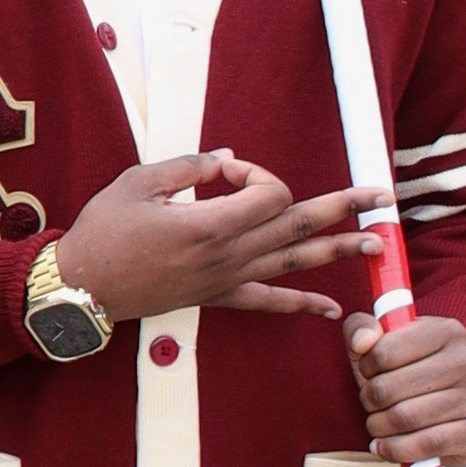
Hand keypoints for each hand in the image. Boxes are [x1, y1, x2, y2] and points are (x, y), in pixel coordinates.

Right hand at [54, 151, 363, 329]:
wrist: (84, 287)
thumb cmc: (104, 232)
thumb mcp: (137, 183)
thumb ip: (187, 166)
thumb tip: (225, 157)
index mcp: (209, 224)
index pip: (267, 193)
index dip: (256, 173)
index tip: (226, 169)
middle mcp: (228, 255)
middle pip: (299, 224)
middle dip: (344, 207)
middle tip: (381, 196)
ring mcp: (227, 279)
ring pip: (294, 261)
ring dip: (338, 250)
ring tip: (376, 243)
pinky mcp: (218, 296)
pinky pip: (268, 302)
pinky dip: (302, 305)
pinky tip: (331, 308)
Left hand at [351, 307, 465, 466]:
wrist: (456, 408)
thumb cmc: (411, 371)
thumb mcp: (383, 342)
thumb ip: (360, 329)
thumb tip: (361, 343)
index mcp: (446, 330)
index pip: (384, 351)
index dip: (365, 367)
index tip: (369, 372)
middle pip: (390, 388)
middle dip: (369, 400)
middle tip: (370, 403)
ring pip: (405, 418)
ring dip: (378, 426)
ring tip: (376, 424)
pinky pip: (426, 444)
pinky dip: (395, 449)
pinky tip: (384, 446)